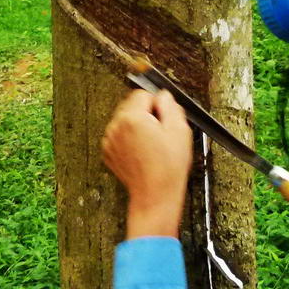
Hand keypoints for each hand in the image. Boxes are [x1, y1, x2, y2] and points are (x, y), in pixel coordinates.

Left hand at [101, 89, 190, 239]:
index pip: (142, 94)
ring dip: (136, 126)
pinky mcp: (109, 152)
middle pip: (131, 105)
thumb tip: (163, 96)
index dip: (157, 104)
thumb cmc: (168, 167)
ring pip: (124, 120)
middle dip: (145, 113)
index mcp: (132, 118)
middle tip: (159, 132)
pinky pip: (119, 135)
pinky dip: (129, 139)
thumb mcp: (179, 130)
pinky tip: (142, 152)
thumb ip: (170, 105)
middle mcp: (116, 126)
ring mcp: (110, 140)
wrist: (155, 195)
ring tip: (151, 144)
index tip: (163, 117)